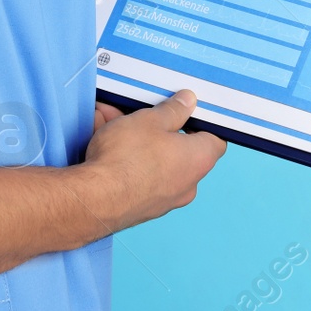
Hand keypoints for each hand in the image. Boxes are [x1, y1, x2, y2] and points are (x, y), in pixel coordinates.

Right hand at [82, 90, 225, 230]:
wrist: (95, 200)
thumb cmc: (128, 157)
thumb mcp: (151, 119)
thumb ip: (173, 109)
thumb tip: (189, 101)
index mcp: (200, 159)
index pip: (214, 138)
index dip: (201, 121)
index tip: (185, 109)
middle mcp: (188, 183)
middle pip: (178, 148)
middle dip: (155, 127)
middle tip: (136, 112)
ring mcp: (165, 199)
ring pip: (153, 160)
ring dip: (134, 140)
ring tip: (108, 120)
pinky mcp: (142, 208)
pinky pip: (138, 176)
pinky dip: (125, 159)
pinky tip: (102, 142)